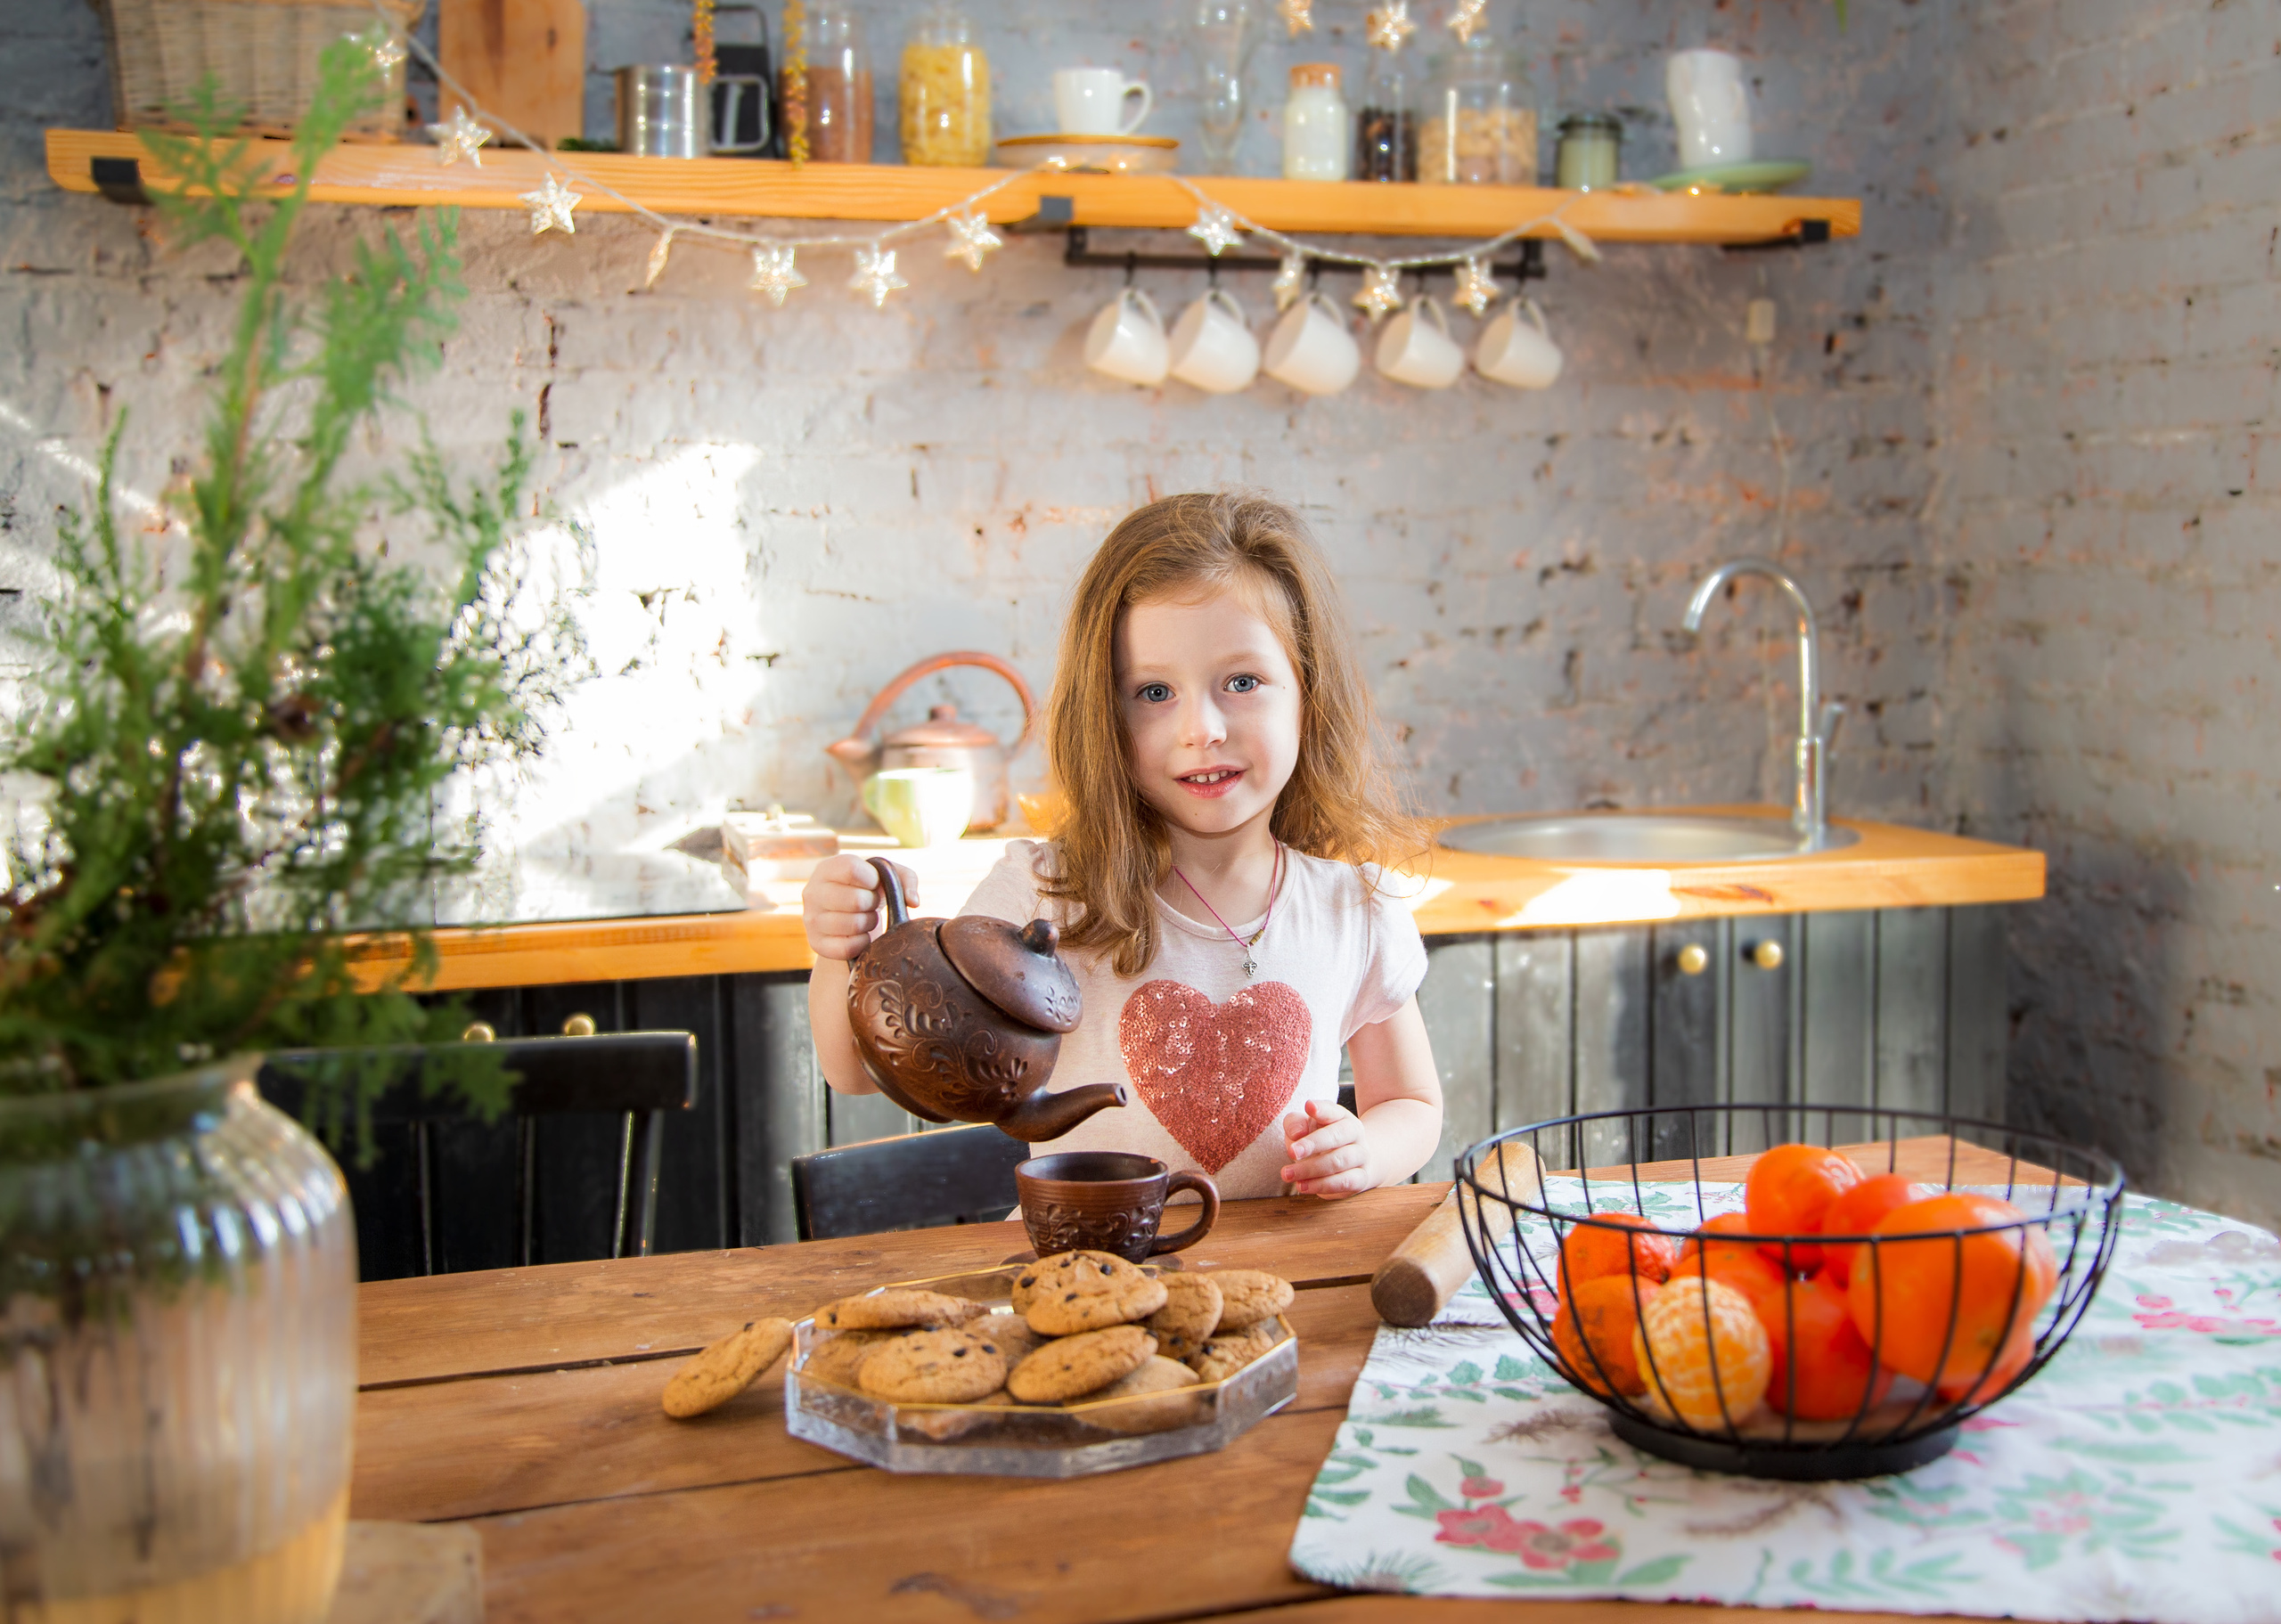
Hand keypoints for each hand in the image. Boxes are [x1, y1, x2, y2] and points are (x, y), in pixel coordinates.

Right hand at [802, 854, 917, 960]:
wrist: (846, 915)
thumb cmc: (868, 890)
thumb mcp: (884, 875)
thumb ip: (905, 878)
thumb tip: (913, 902)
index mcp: (827, 869)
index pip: (852, 869)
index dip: (872, 879)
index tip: (874, 884)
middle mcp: (812, 892)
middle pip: (856, 900)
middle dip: (873, 903)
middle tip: (871, 904)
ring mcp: (811, 919)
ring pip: (853, 925)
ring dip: (868, 923)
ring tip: (865, 917)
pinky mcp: (815, 943)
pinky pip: (847, 947)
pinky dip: (862, 943)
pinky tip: (862, 935)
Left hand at [1280, 1097, 1376, 1198]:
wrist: (1350, 1163)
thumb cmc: (1318, 1141)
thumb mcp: (1303, 1128)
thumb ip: (1295, 1124)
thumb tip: (1296, 1134)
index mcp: (1341, 1116)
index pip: (1332, 1110)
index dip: (1321, 1109)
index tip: (1308, 1107)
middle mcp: (1355, 1133)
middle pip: (1337, 1136)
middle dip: (1313, 1144)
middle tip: (1291, 1152)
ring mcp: (1361, 1155)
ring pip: (1339, 1161)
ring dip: (1311, 1169)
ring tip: (1288, 1174)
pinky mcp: (1361, 1178)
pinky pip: (1344, 1182)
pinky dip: (1322, 1186)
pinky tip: (1303, 1186)